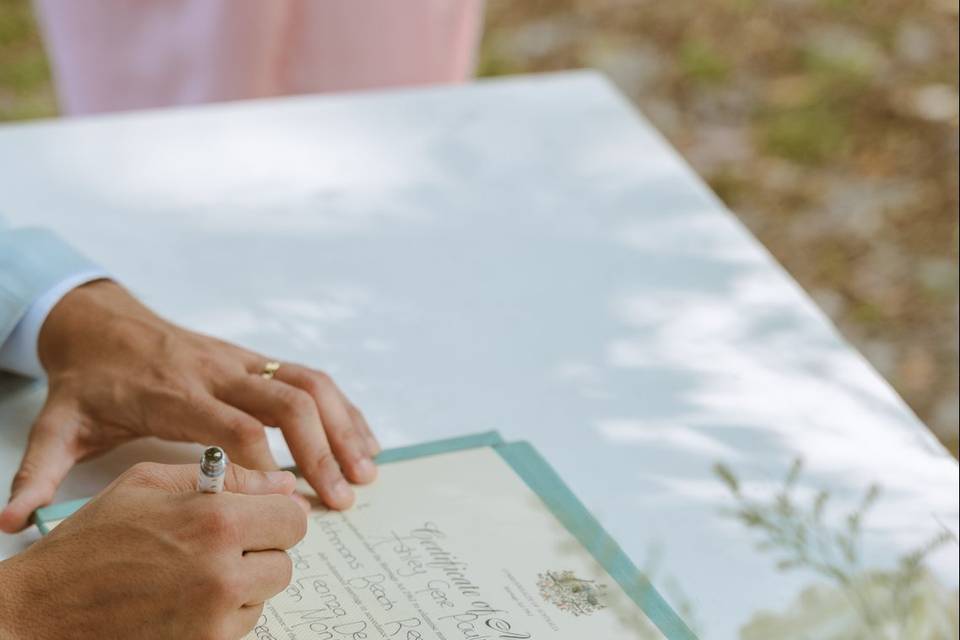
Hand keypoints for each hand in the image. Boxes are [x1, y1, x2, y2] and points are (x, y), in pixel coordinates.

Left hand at [0, 280, 378, 532]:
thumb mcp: (58, 422)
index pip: (234, 426)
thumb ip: (39, 470)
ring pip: (310, 384)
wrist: (105, 325)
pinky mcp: (257, 360)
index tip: (283, 503)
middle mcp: (218, 372)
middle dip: (321, 449)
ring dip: (345, 426)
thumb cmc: (90, 380)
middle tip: (341, 498)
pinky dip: (344, 408)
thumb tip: (9, 520)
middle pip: (287, 402)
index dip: (265, 464)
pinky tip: (364, 438)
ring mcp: (243, 361)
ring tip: (367, 471)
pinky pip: (312, 377)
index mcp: (175, 392)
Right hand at [0, 462, 306, 639]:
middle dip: (259, 549)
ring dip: (241, 583)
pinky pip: (240, 626)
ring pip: (264, 594)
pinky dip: (222, 614)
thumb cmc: (90, 544)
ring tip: (191, 571)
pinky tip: (183, 599)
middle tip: (217, 544)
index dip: (275, 513)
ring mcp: (215, 619)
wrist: (41, 610)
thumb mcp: (149, 483)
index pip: (293, 517)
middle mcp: (224, 572)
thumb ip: (227, 476)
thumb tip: (281, 483)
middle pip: (284, 560)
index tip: (256, 515)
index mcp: (217, 521)